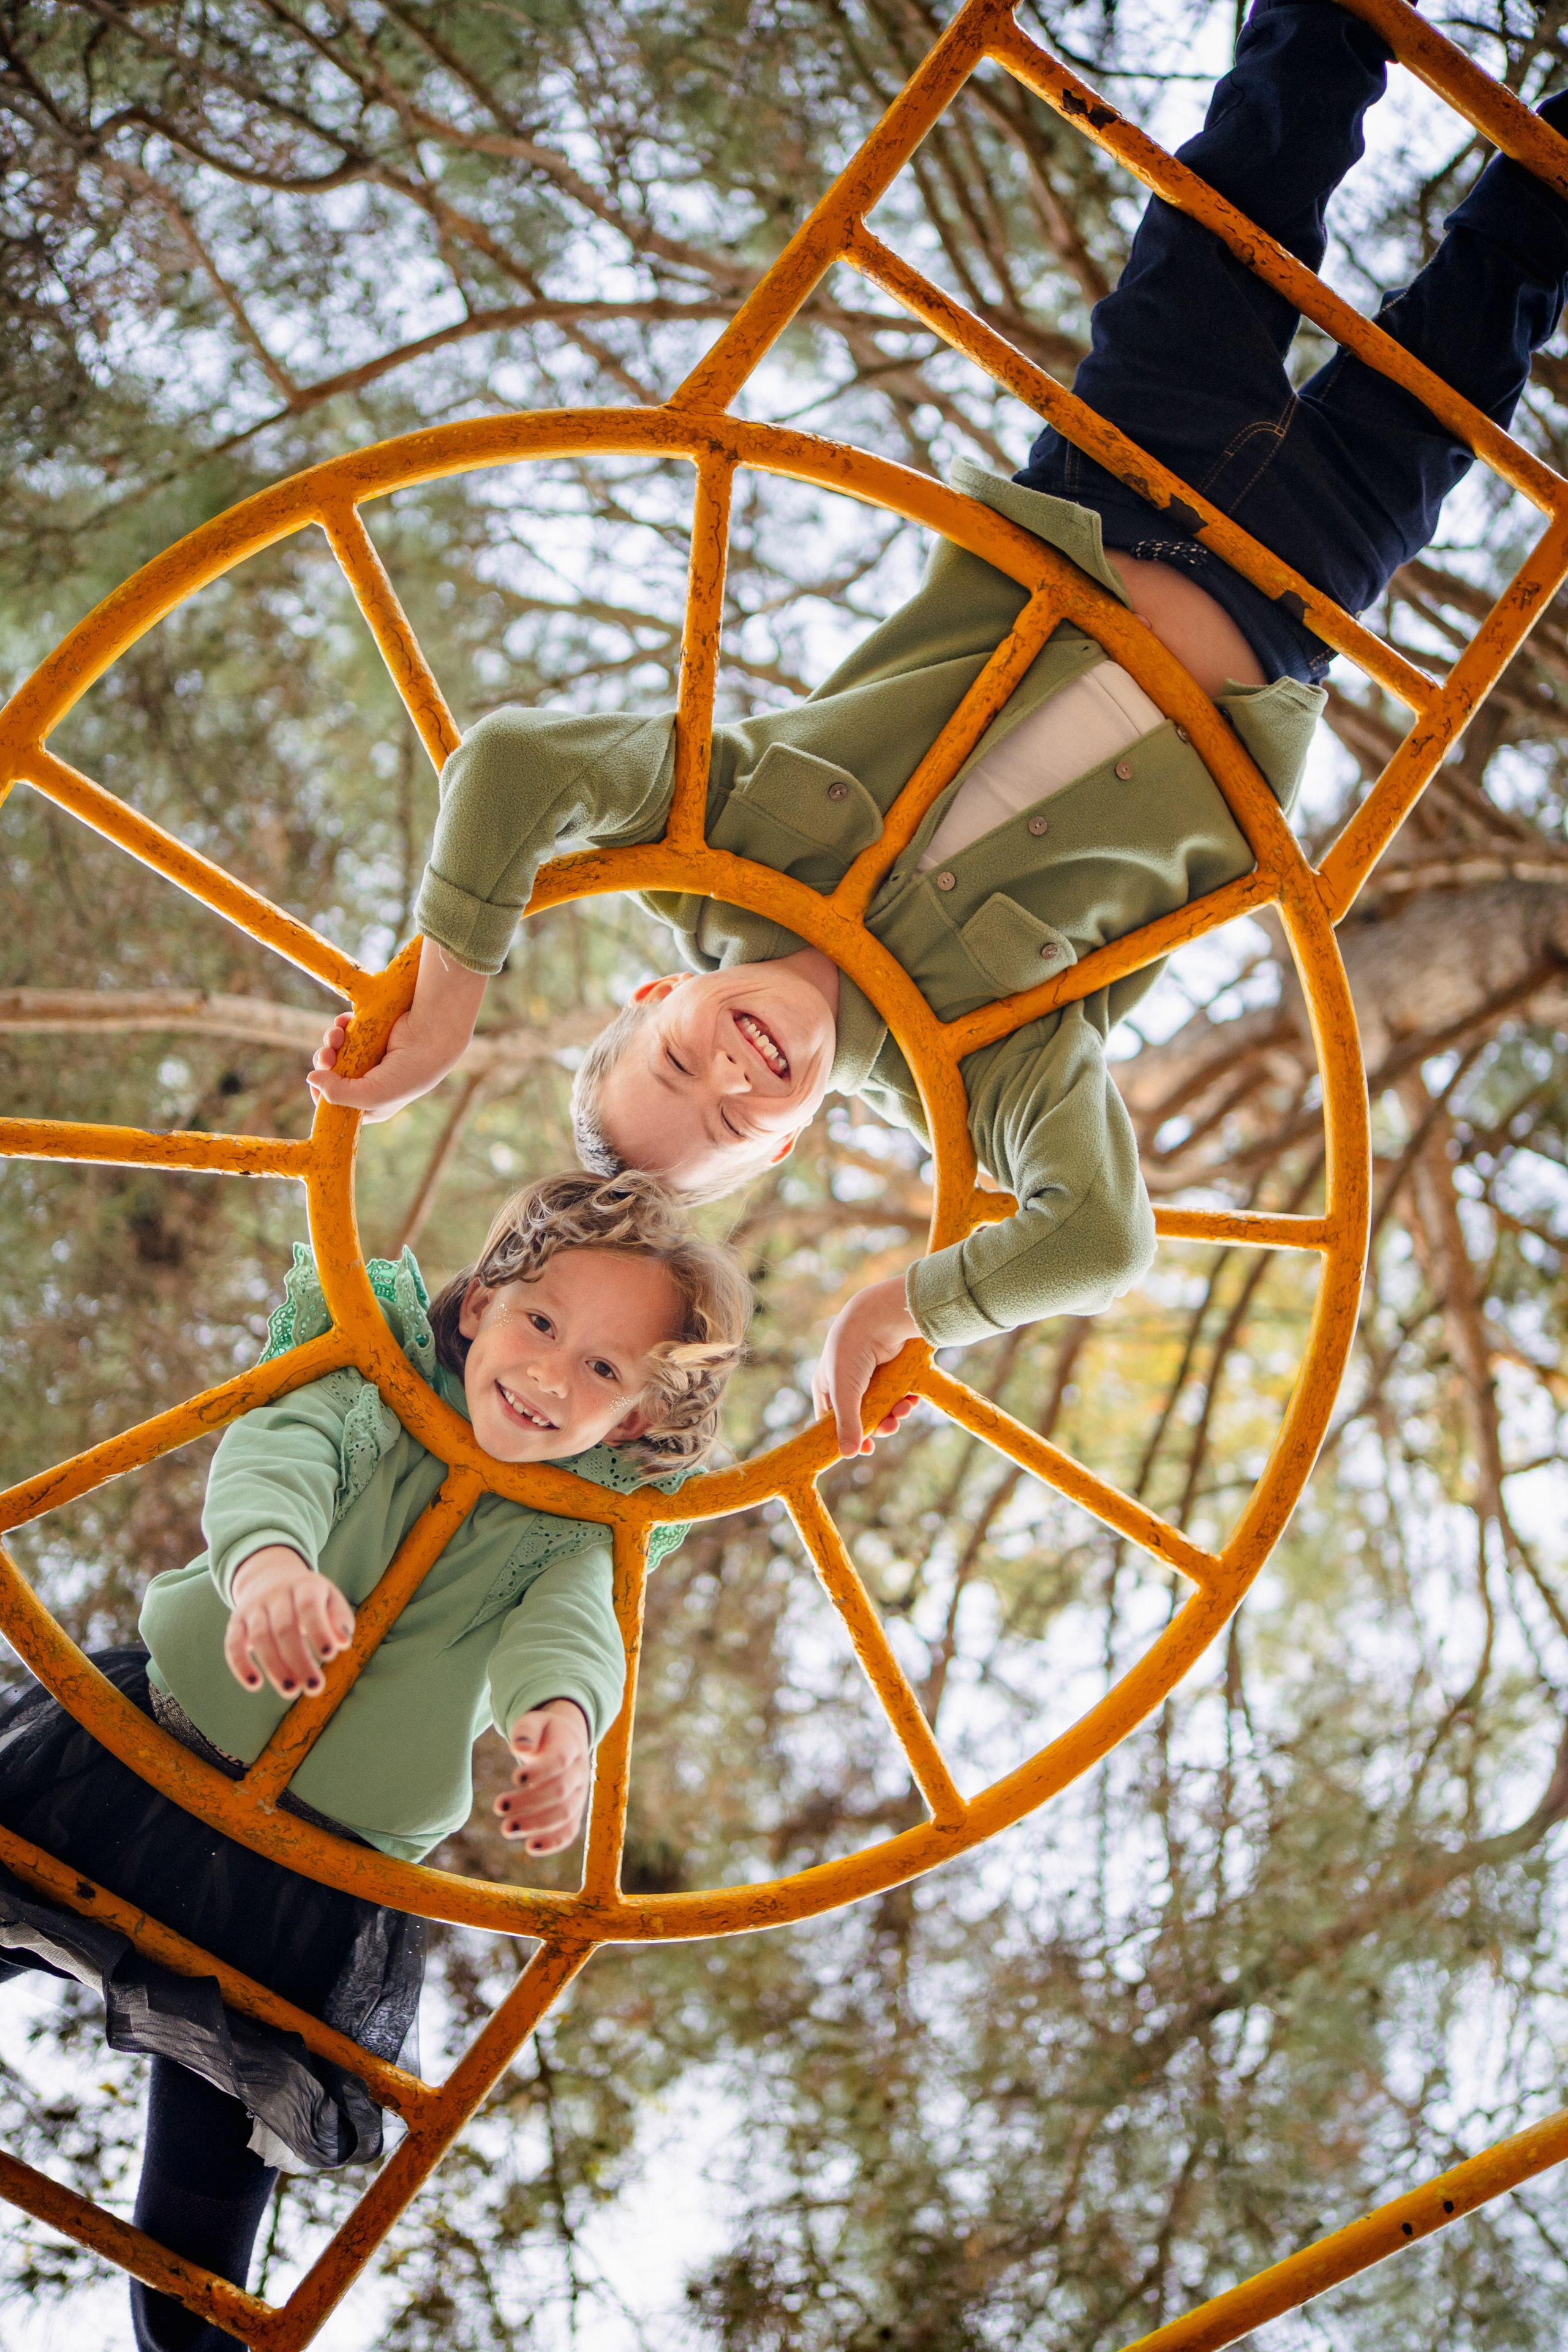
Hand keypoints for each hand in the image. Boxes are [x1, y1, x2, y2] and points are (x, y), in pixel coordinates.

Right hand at [224, 1545, 355, 1698]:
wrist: (271, 1576)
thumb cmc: (310, 1597)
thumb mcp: (329, 1599)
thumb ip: (340, 1619)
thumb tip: (343, 1643)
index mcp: (303, 1586)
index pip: (308, 1606)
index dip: (318, 1630)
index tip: (330, 1656)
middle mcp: (275, 1594)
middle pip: (284, 1628)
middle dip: (299, 1660)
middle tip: (314, 1687)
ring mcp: (253, 1607)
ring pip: (260, 1637)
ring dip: (275, 1667)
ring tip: (291, 1691)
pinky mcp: (236, 1622)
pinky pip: (233, 1644)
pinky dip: (241, 1665)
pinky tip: (254, 1684)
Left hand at [307, 937, 487, 1122]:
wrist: (430, 1038)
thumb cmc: (408, 1073)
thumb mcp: (372, 1094)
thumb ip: (338, 1094)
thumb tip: (310, 1078)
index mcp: (369, 1104)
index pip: (335, 1104)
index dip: (322, 1093)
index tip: (318, 1081)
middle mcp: (366, 1081)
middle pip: (330, 1076)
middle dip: (324, 1064)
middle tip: (327, 1055)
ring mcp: (366, 1057)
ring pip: (334, 1052)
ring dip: (330, 1042)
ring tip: (336, 1035)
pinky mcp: (367, 1035)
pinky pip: (342, 1032)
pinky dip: (339, 1026)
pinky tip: (342, 1023)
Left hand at [495, 1701, 591, 1855]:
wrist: (566, 1743)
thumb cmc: (543, 1733)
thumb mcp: (534, 1722)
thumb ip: (526, 1730)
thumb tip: (519, 1748)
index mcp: (571, 1745)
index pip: (560, 1760)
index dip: (540, 1771)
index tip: (514, 1777)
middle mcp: (579, 1772)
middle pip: (560, 1791)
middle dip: (530, 1802)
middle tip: (499, 1807)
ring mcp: (579, 1795)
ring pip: (565, 1814)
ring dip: (536, 1825)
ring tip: (506, 1828)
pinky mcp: (574, 1814)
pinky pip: (569, 1831)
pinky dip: (553, 1842)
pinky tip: (530, 1846)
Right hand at [811, 1276, 922, 1458]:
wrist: (879, 1316)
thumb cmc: (851, 1351)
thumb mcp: (845, 1392)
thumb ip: (847, 1424)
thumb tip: (849, 1455)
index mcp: (827, 1385)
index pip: (831, 1420)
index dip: (845, 1436)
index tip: (863, 1450)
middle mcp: (847, 1381)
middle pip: (862, 1416)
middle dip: (878, 1424)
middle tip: (890, 1428)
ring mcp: (870, 1376)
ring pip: (883, 1406)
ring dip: (894, 1413)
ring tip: (904, 1410)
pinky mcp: (890, 1370)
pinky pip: (897, 1394)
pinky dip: (905, 1399)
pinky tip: (911, 1399)